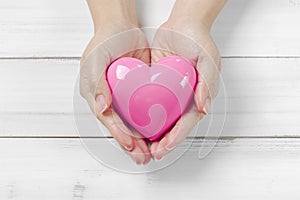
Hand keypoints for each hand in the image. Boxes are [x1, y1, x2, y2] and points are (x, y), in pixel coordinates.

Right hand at [80, 0, 150, 164]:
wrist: (120, 26)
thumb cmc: (103, 43)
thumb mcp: (94, 61)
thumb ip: (96, 84)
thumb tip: (101, 107)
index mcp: (98, 97)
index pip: (110, 122)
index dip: (120, 136)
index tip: (132, 147)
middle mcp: (112, 99)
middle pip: (122, 127)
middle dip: (133, 144)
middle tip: (144, 157)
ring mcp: (127, 95)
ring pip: (135, 122)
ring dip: (143, 137)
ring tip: (152, 150)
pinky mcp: (140, 89)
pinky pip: (146, 108)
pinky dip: (152, 120)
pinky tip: (160, 129)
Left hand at [150, 0, 225, 159]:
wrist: (183, 24)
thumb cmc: (199, 40)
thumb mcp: (209, 61)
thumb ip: (207, 84)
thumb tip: (204, 108)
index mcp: (198, 96)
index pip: (186, 123)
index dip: (175, 138)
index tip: (164, 149)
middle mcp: (184, 97)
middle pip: (173, 125)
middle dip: (163, 141)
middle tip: (150, 153)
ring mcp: (171, 92)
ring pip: (162, 118)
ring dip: (153, 133)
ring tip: (142, 145)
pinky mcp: (158, 84)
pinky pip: (151, 103)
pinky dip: (145, 115)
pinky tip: (136, 123)